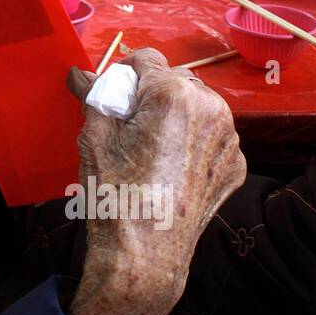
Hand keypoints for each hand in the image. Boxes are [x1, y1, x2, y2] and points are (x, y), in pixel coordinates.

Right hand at [63, 49, 245, 314]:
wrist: (145, 256)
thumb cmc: (115, 194)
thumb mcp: (93, 138)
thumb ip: (94, 95)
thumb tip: (79, 72)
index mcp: (174, 94)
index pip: (146, 59)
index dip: (124, 74)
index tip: (112, 97)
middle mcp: (212, 108)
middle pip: (175, 81)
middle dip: (152, 96)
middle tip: (129, 127)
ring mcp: (230, 139)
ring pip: (197, 107)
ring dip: (176, 116)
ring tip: (151, 150)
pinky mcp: (236, 165)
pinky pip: (212, 137)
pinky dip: (193, 144)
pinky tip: (171, 170)